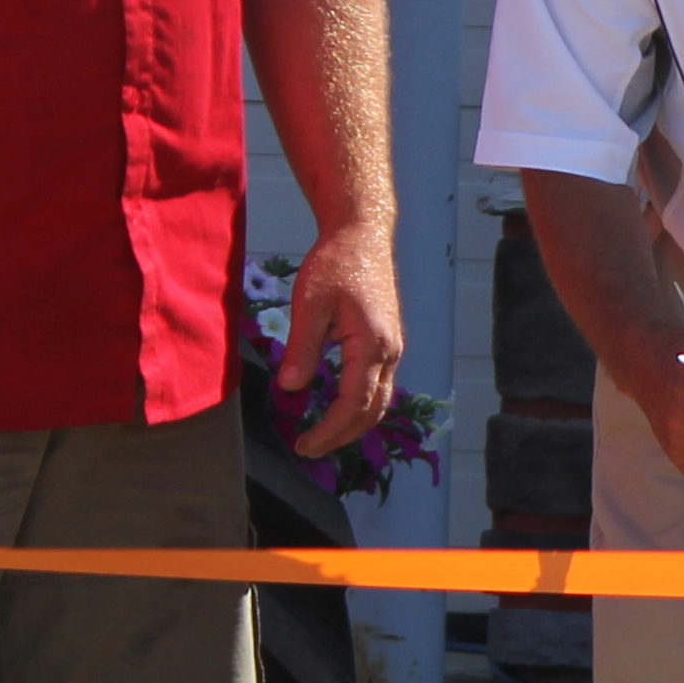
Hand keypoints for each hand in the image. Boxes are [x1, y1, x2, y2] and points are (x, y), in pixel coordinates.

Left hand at [275, 219, 405, 453]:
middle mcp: (389, 351)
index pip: (353, 404)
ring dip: (354, 424)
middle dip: (342, 436)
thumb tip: (291, 389)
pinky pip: (380, 385)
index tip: (305, 446)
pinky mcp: (388, 341)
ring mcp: (393, 348)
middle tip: (309, 448)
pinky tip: (339, 406)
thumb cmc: (336, 262)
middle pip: (373, 411)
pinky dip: (361, 405)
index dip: (329, 431)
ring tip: (323, 434)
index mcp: (371, 345)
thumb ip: (302, 349)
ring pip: (380, 400)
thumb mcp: (309, 304)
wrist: (363, 234)